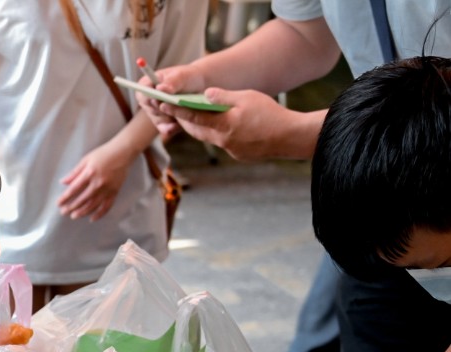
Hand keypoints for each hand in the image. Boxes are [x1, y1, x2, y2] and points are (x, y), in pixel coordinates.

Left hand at [57, 143, 130, 220]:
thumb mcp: (86, 159)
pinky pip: (107, 206)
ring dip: (82, 212)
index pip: (74, 189)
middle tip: (63, 212)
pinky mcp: (115, 192)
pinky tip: (92, 218)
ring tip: (74, 216)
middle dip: (72, 207)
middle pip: (82, 199)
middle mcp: (98, 183)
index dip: (65, 197)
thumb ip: (74, 172)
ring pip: (93, 205)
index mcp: (89, 173)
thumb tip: (63, 182)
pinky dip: (100, 214)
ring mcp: (107, 189)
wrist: (123, 152)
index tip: (58, 203)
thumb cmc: (103, 153)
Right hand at [136, 65, 206, 141]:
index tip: (161, 99)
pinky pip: (164, 129)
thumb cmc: (189, 77)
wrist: (200, 87)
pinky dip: (173, 127)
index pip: (142, 92)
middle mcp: (147, 99)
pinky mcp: (163, 123)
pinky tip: (180, 124)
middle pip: (150, 109)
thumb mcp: (183, 76)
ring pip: (158, 120)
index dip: (150, 97)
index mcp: (147, 83)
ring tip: (183, 110)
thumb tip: (160, 89)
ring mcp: (154, 113)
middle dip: (163, 108)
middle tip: (177, 103)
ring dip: (170, 117)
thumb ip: (172, 81)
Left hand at [151, 88, 305, 160]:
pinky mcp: (239, 154)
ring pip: (208, 137)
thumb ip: (224, 96)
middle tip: (174, 110)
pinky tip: (220, 126)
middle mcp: (223, 140)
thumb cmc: (271, 114)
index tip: (163, 104)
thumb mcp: (247, 98)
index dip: (177, 110)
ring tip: (193, 117)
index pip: (193, 117)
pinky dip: (216, 133)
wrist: (291, 137)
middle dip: (184, 120)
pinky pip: (222, 142)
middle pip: (197, 130)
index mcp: (224, 125)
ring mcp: (231, 149)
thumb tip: (204, 94)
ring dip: (200, 128)